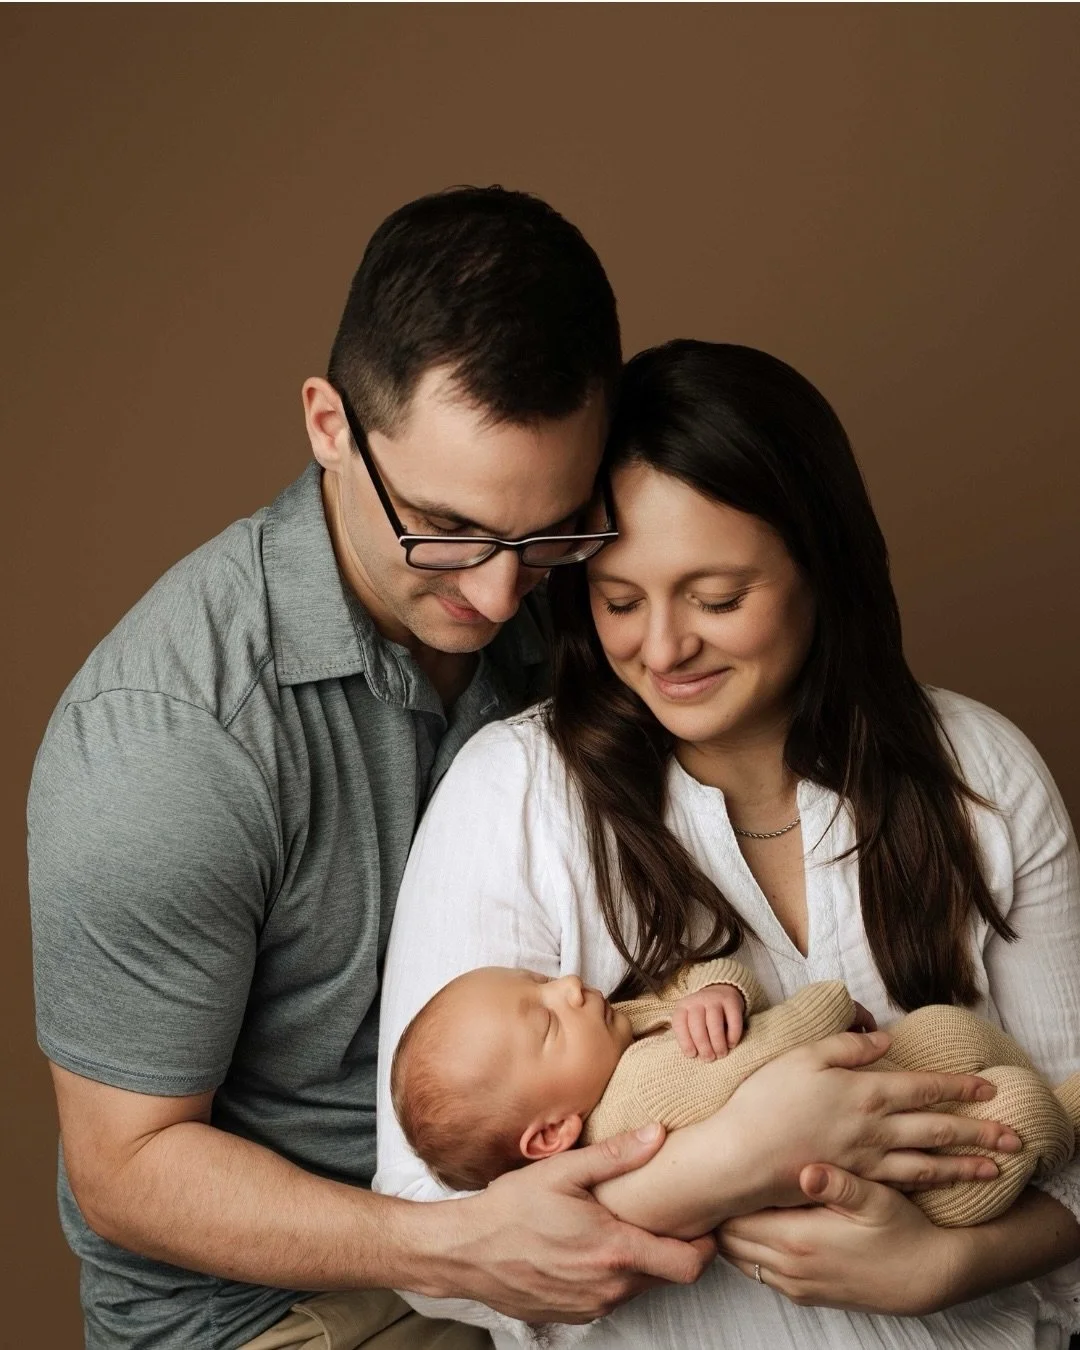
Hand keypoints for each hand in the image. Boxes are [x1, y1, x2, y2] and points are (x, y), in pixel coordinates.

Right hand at [426, 1124, 714, 1322]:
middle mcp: (609, 1287)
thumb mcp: (563, 1171)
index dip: (705, 1248)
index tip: (703, 1225)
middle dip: (669, 1248)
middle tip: (660, 1214)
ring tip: (621, 1225)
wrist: (465, 1253)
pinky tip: (590, 1246)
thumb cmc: (511, 1209)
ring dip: (638, 1261)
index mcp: (614, 1251)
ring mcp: (591, 1306)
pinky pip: (610, 1296)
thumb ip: (616, 1155)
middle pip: (664, 1276)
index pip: (687, 1265)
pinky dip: (611, 1274)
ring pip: (637, 1287)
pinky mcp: (573, 1316)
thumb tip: (658, 1134)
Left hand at [672, 983, 745, 1058]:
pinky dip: (733, 1035)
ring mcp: (715, 999)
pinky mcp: (731, 1001)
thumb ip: (689, 1034)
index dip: (685, 1041)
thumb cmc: (703, 1014)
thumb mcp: (690, 1019)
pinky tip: (731, 1044)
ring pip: (714, 1023)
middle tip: (709, 1058)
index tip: (692, 1055)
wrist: (721, 990)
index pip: (679, 1024)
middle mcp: (697, 1000)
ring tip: (721, 1054)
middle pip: (697, 1025)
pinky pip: (733, 1020)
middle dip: (703, 1045)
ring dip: (717, 1043)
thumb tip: (693, 1055)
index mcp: (683, 1006)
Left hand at [717, 1164, 962, 1314]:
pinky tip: (764, 1223)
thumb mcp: (876, 1198)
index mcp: (799, 1240)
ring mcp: (796, 1285)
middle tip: (724, 1179)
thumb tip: (807, 1171)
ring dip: (736, 1232)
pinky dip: (752, 1251)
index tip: (723, 1168)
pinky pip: (761, 1273)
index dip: (724, 1195)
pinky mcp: (806, 1294)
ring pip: (741, 1259)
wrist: (927, 1277)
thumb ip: (839, 1184)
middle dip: (722, 1213)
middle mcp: (790, 1268)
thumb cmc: (902, 1230)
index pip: (733, 1220)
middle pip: (729, 1241)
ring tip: (741, 1198)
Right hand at [720, 1030, 1019, 1206]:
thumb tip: (885, 1041)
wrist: (741, 1156)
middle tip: (1013, 1137)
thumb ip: (847, 1046)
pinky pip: (903, 1184)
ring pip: (928, 1163)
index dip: (957, 1086)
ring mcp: (866, 1161)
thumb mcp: (803, 1056)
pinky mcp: (854, 1182)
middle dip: (979, 1131)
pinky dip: (931, 1184)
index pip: (923, 1087)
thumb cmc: (765, 1100)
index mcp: (864, 1092)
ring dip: (965, 1165)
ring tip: (994, 1169)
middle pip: (938, 1129)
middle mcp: (874, 1129)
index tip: (987, 1086)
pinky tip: (942, 1185)